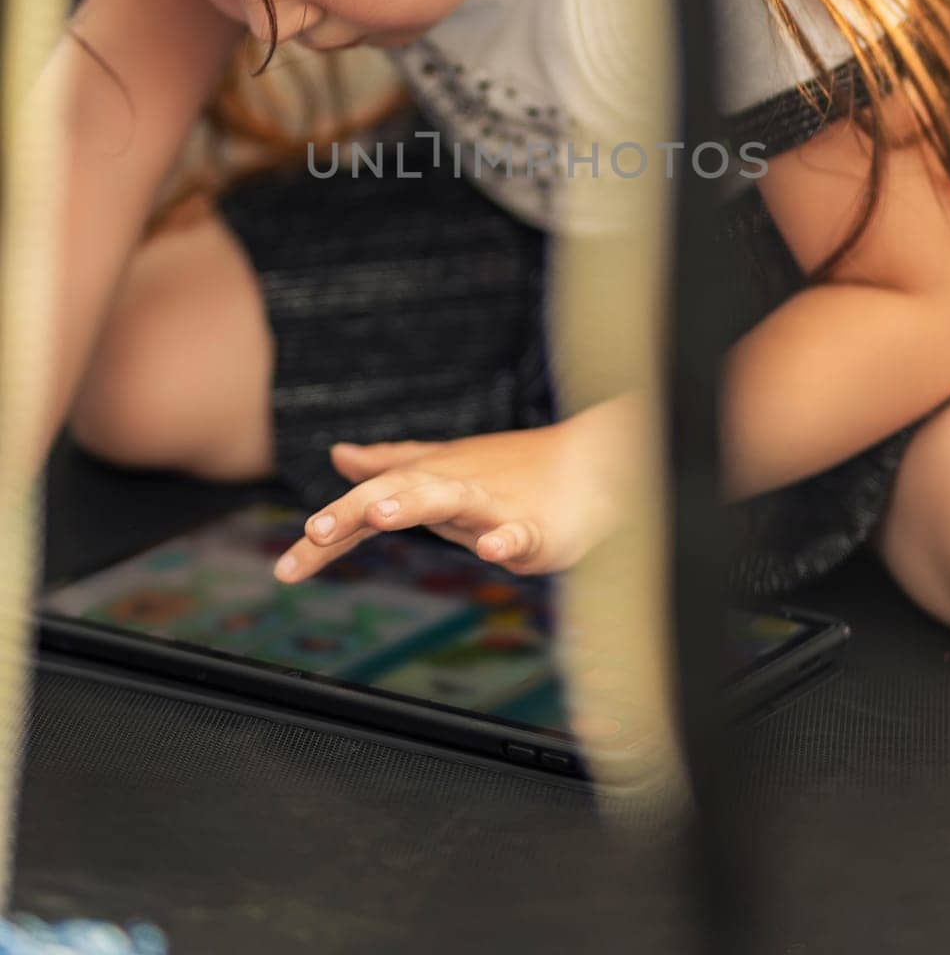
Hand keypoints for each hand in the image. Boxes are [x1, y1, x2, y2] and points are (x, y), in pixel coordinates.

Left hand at [273, 399, 636, 583]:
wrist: (590, 466)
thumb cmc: (513, 471)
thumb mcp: (444, 468)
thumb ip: (391, 462)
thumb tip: (340, 455)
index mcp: (428, 483)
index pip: (367, 506)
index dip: (328, 534)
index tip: (286, 569)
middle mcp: (453, 487)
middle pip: (396, 492)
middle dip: (355, 509)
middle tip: (316, 530)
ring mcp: (493, 505)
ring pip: (449, 499)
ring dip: (413, 501)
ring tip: (382, 512)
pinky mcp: (535, 527)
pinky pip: (519, 532)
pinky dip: (506, 539)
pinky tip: (493, 550)